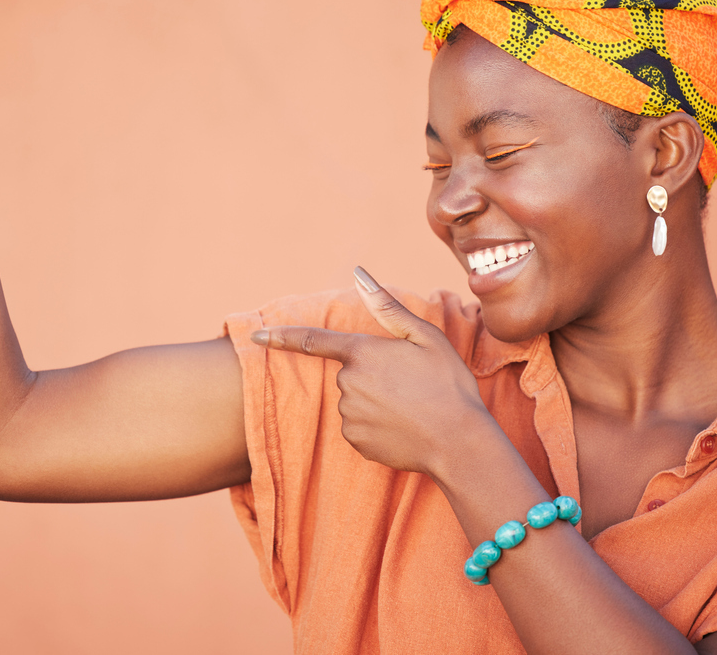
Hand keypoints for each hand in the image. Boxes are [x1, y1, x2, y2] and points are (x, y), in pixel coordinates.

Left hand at [252, 267, 493, 474]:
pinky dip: (378, 426)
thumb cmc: (448, 385)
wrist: (459, 442)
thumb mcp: (425, 337)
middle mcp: (348, 384)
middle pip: (349, 374)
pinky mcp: (356, 441)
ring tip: (412, 407)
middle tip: (411, 385)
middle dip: (372, 375)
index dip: (281, 337)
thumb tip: (359, 273)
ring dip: (376, 402)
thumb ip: (387, 306)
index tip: (256, 335)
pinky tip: (404, 428)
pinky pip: (360, 427)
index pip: (313, 340)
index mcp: (363, 352)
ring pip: (355, 401)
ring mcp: (350, 415)